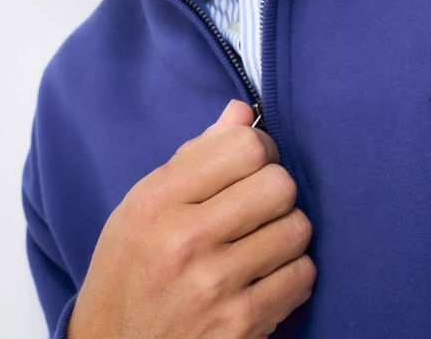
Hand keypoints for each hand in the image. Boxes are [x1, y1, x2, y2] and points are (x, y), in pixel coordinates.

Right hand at [67, 100, 315, 338]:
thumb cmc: (128, 273)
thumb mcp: (141, 207)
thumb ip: (194, 156)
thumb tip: (241, 112)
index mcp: (157, 201)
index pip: (244, 147)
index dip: (260, 150)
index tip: (253, 164)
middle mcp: (184, 240)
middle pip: (278, 184)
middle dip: (276, 191)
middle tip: (259, 205)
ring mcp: (214, 286)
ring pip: (297, 228)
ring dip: (287, 232)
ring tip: (262, 241)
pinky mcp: (240, 326)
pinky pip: (302, 277)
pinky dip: (292, 273)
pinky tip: (266, 275)